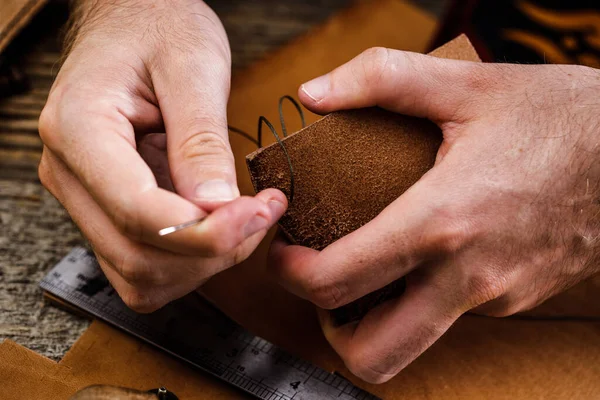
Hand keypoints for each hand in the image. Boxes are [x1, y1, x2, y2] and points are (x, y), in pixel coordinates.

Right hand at [39, 0, 286, 312]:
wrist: (135, 22)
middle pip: (138, 256)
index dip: (205, 231)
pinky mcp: (109, 210)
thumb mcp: (193, 68)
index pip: (138, 212)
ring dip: (202, 262)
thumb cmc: (160, 28)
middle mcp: (70, 173)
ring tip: (245, 217)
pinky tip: (221, 223)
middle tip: (262, 212)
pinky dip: (190, 259)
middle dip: (211, 251)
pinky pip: (145, 264)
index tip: (258, 212)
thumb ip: (201, 140)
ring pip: (140, 275)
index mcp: (79, 129)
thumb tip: (216, 207)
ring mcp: (87, 197)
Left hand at [269, 48, 599, 382]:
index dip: (291, 275)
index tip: (284, 253)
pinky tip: (422, 250)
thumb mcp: (468, 83)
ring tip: (362, 269)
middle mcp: (467, 275)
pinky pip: (450, 313)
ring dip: (373, 318)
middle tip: (319, 285)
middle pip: (374, 354)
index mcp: (442, 222)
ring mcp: (493, 296)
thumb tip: (315, 92)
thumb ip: (381, 79)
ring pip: (413, 342)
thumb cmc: (559, 118)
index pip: (338, 281)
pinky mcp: (512, 300)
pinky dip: (419, 294)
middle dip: (328, 330)